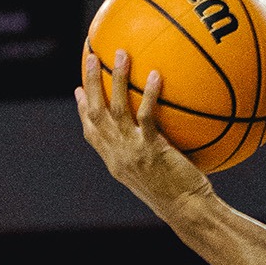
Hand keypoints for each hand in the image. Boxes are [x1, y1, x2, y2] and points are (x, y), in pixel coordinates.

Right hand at [76, 50, 212, 217]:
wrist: (186, 211)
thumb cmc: (179, 196)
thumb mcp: (156, 175)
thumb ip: (149, 153)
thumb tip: (158, 136)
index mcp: (114, 162)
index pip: (91, 133)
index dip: (83, 110)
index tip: (79, 89)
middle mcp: (118, 155)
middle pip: (96, 113)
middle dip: (92, 83)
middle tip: (91, 57)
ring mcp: (132, 152)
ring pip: (117, 109)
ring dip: (117, 78)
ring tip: (120, 53)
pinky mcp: (151, 149)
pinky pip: (147, 115)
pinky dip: (149, 94)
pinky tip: (155, 74)